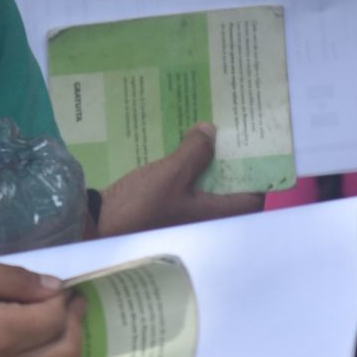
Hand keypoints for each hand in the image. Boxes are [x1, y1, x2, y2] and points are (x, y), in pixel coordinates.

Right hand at [0, 257, 84, 356]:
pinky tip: (30, 353)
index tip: (59, 285)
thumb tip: (54, 289)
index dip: (65, 299)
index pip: (57, 320)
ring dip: (63, 355)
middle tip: (64, 306)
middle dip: (75, 329)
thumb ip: (13, 279)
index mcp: (2, 333)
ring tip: (50, 328)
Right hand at [98, 123, 261, 237]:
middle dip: (229, 161)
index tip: (258, 149)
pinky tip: (178, 145)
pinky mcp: (163, 204)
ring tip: (206, 132)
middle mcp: (201, 214)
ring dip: (205, 161)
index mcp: (211, 212)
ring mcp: (181, 210)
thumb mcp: (171, 174)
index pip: (250, 198)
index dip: (258, 175)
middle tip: (231, 131)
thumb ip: (194, 152)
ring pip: (203, 182)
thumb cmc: (141, 206)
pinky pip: (183, 182)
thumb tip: (211, 131)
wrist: (98, 225)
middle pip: (227, 186)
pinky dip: (185, 166)